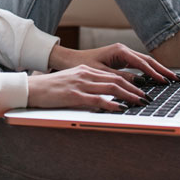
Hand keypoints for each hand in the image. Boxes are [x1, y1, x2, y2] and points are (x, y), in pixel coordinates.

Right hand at [27, 64, 151, 110]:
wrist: (31, 88)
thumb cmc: (50, 88)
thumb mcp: (71, 82)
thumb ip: (87, 85)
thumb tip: (105, 94)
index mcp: (85, 70)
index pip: (113, 75)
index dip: (130, 82)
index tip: (141, 90)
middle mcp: (85, 74)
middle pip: (115, 80)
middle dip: (134, 89)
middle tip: (147, 98)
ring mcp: (80, 84)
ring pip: (110, 88)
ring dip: (128, 96)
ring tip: (140, 102)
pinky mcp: (73, 95)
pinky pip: (97, 99)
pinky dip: (111, 103)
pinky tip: (120, 108)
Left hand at [48, 42, 179, 84]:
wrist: (71, 60)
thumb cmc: (83, 65)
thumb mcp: (102, 73)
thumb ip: (120, 78)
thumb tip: (139, 84)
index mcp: (119, 51)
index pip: (142, 63)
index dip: (154, 73)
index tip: (165, 82)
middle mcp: (123, 50)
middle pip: (148, 60)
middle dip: (162, 70)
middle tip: (176, 79)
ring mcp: (123, 54)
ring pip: (145, 62)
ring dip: (158, 70)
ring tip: (171, 79)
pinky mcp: (122, 59)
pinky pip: (139, 65)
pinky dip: (149, 71)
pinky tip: (157, 78)